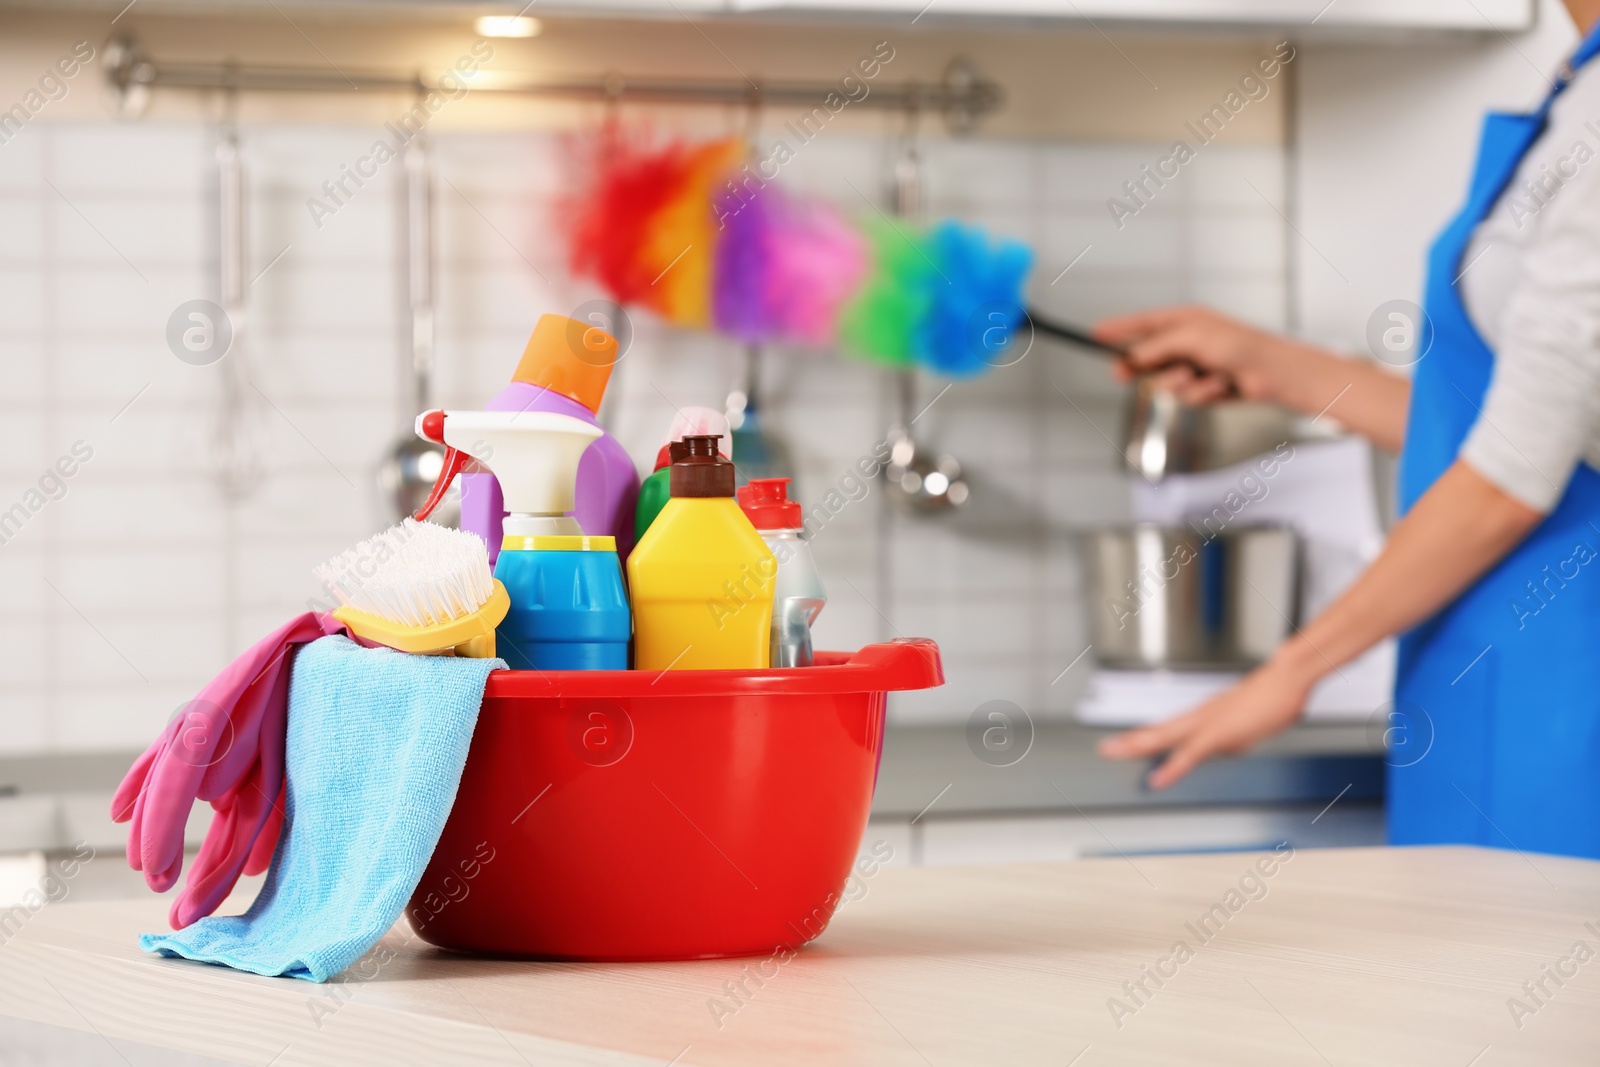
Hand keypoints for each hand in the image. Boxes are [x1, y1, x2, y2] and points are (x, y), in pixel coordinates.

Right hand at [1093, 305, 1293, 406]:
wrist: (1271, 373)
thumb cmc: (1238, 345)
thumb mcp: (1190, 338)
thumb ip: (1156, 346)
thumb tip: (1132, 357)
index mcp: (1183, 321)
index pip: (1142, 324)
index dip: (1118, 330)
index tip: (1095, 334)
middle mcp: (1186, 343)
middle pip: (1146, 358)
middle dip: (1138, 367)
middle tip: (1122, 374)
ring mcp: (1194, 367)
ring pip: (1164, 383)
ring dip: (1180, 383)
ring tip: (1201, 376)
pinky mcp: (1204, 389)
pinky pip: (1186, 397)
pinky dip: (1201, 393)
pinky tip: (1220, 386)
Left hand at [1096, 658, 1315, 788]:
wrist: (1287, 678)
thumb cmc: (1273, 697)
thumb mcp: (1247, 724)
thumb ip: (1231, 736)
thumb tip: (1224, 747)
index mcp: (1205, 715)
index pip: (1168, 728)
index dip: (1145, 736)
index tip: (1126, 742)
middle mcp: (1200, 717)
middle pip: (1158, 731)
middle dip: (1130, 741)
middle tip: (1105, 748)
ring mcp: (1207, 723)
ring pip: (1164, 738)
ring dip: (1137, 746)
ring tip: (1114, 753)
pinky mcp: (1219, 734)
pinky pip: (1189, 755)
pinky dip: (1171, 769)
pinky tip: (1157, 780)